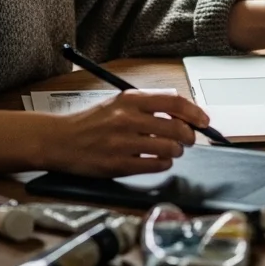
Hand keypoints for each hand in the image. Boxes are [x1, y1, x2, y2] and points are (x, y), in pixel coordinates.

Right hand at [39, 90, 209, 177]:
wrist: (60, 140)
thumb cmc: (92, 122)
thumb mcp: (118, 103)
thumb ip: (148, 106)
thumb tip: (183, 114)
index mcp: (130, 99)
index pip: (173, 102)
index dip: (194, 112)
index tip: (204, 120)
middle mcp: (127, 118)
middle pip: (175, 126)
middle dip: (189, 136)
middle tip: (190, 140)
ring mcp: (122, 142)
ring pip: (168, 148)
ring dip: (176, 152)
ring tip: (173, 151)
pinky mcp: (117, 164)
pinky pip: (154, 166)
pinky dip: (163, 164)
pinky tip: (160, 162)